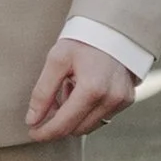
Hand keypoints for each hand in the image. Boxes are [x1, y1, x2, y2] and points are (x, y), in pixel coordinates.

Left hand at [24, 39, 138, 138]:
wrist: (113, 28)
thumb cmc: (82, 41)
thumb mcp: (56, 60)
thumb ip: (43, 92)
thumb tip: (32, 120)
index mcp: (91, 89)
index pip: (64, 125)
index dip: (45, 132)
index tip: (32, 133)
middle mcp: (110, 99)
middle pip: (76, 129)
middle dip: (59, 121)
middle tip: (51, 99)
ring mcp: (122, 101)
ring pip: (89, 126)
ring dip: (74, 116)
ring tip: (70, 88)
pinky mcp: (128, 100)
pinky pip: (102, 117)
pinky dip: (88, 110)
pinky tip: (84, 89)